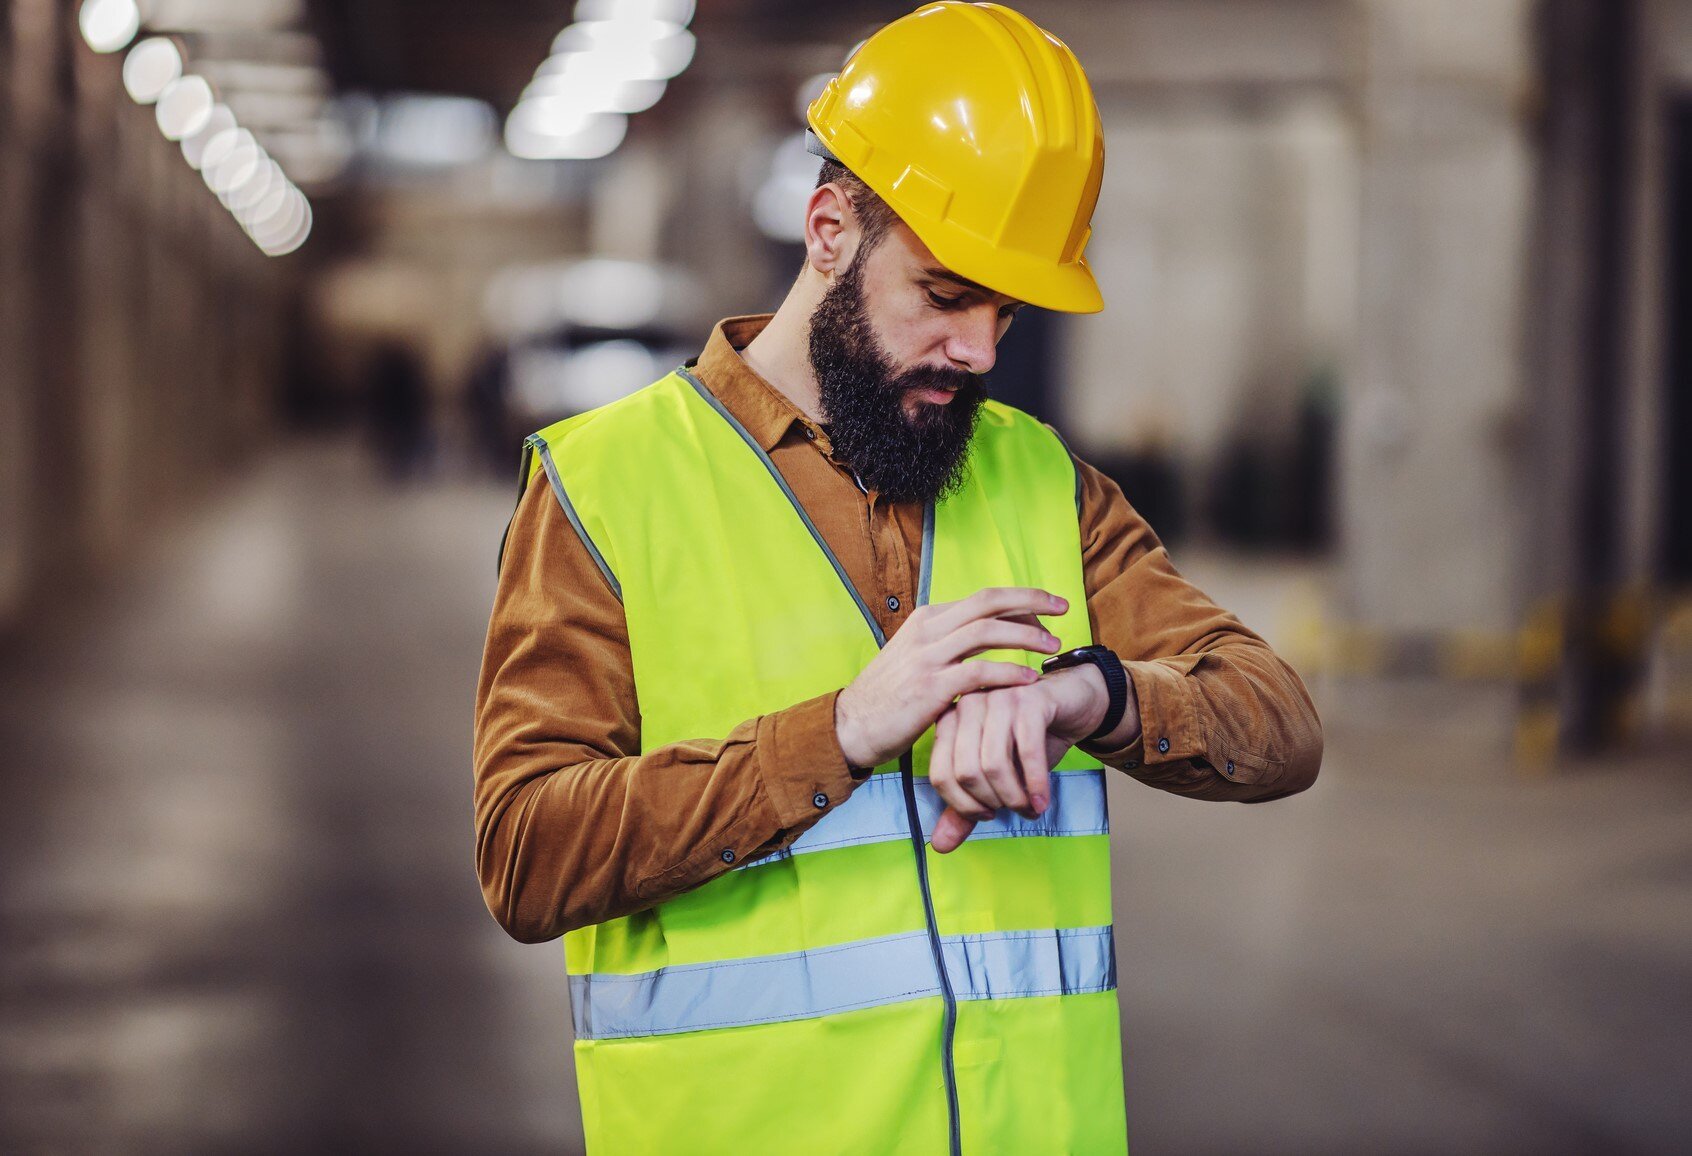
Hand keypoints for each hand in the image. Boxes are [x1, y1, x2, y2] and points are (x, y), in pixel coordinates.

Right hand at [835, 587, 1068, 769]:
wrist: (852, 726)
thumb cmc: (889, 696)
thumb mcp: (917, 657)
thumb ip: (949, 644)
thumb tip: (986, 638)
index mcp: (928, 618)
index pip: (984, 598)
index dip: (1021, 600)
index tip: (1048, 609)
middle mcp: (928, 630)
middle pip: (990, 602)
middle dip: (1033, 600)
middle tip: (1064, 608)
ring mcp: (928, 657)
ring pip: (988, 631)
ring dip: (1028, 635)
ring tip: (1054, 647)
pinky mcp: (931, 687)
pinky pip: (980, 672)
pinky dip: (1010, 673)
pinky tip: (1030, 680)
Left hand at [928, 664, 1138, 852]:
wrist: (1071, 705)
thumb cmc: (1028, 740)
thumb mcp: (996, 777)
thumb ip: (966, 808)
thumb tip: (940, 846)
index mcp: (950, 721)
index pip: (940, 775)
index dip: (963, 805)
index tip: (987, 814)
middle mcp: (968, 706)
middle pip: (966, 772)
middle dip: (993, 802)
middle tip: (1013, 810)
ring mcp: (998, 699)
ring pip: (994, 764)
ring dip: (1014, 796)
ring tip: (1029, 807)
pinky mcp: (1029, 700)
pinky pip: (1027, 751)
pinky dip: (1035, 784)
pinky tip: (1042, 800)